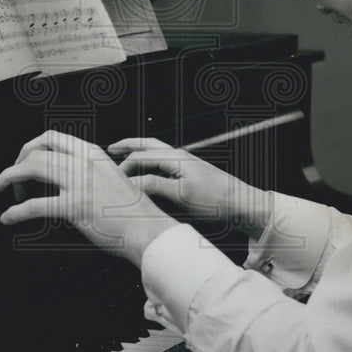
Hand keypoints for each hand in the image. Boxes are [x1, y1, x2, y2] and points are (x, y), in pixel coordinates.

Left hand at [0, 130, 177, 266]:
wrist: (148, 229)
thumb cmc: (134, 211)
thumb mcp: (113, 178)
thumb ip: (91, 173)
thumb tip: (67, 177)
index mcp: (93, 154)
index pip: (53, 138)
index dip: (31, 147)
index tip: (23, 160)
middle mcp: (84, 163)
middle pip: (37, 151)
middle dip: (16, 164)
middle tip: (9, 179)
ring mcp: (79, 183)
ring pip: (31, 169)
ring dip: (9, 179)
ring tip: (1, 191)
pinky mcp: (74, 207)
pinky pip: (34, 205)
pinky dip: (15, 212)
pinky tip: (8, 217)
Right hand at [108, 138, 271, 240]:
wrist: (240, 204)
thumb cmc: (215, 200)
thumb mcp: (181, 195)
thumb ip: (155, 186)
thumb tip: (133, 183)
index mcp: (176, 158)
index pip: (141, 156)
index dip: (124, 165)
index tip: (111, 177)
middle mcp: (179, 157)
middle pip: (148, 146)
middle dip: (129, 146)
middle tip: (111, 149)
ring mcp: (185, 164)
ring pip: (156, 153)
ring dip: (139, 153)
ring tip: (125, 157)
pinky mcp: (189, 174)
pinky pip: (164, 163)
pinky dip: (150, 164)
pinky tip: (147, 173)